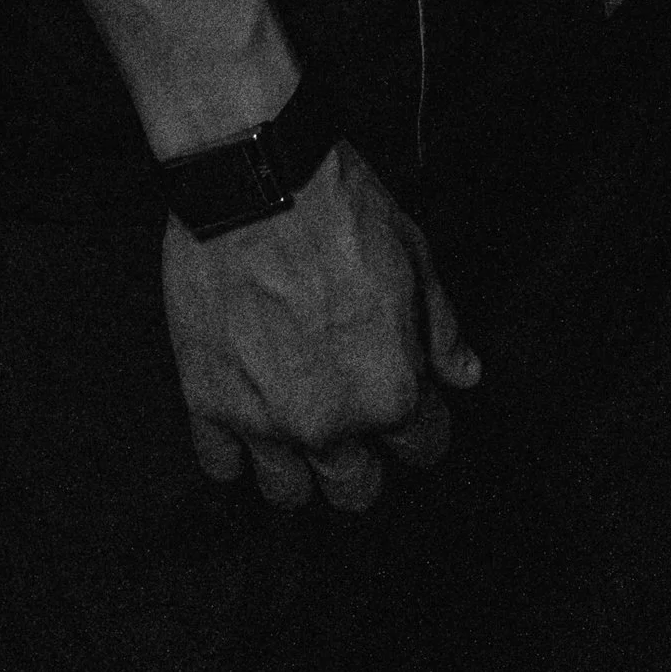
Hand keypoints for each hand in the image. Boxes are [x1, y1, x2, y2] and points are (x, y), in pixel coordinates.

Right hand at [162, 141, 479, 514]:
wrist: (256, 177)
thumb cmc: (339, 209)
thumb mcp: (415, 257)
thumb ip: (440, 328)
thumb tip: (463, 374)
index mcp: (392, 391)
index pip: (424, 448)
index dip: (420, 425)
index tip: (409, 404)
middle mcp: (331, 423)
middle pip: (356, 491)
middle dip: (363, 463)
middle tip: (352, 421)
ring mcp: (264, 420)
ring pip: (287, 494)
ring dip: (298, 468)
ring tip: (296, 428)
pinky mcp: (207, 400)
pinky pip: (220, 464)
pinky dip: (234, 451)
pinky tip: (245, 416)